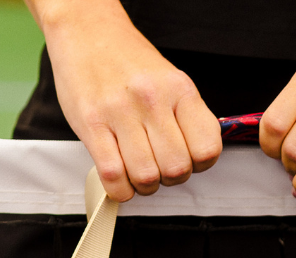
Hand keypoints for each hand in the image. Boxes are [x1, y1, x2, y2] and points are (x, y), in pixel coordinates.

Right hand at [28, 0, 221, 200]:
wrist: (87, 30)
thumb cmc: (128, 62)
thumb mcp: (170, 82)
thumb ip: (186, 118)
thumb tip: (197, 159)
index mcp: (179, 90)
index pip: (207, 149)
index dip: (199, 166)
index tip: (187, 160)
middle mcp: (152, 100)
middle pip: (176, 169)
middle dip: (168, 179)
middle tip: (158, 167)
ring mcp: (121, 112)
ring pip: (146, 177)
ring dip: (143, 186)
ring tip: (137, 171)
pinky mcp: (92, 124)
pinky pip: (113, 176)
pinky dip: (120, 189)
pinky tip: (119, 178)